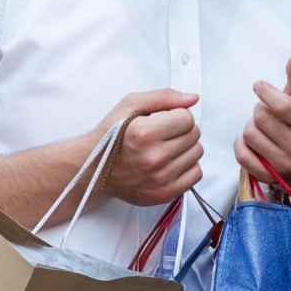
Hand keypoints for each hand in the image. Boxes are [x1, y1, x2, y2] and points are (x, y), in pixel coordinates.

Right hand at [99, 89, 203, 206]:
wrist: (94, 168)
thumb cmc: (111, 136)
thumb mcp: (130, 104)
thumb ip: (164, 97)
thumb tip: (192, 98)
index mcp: (145, 133)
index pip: (187, 118)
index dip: (177, 115)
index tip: (165, 119)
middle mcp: (154, 158)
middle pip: (194, 135)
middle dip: (181, 130)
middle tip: (163, 133)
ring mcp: (160, 179)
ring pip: (197, 154)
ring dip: (185, 148)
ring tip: (165, 147)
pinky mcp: (164, 194)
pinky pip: (196, 175)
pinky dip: (187, 167)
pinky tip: (170, 162)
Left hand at [234, 56, 290, 202]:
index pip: (282, 106)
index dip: (265, 92)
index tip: (259, 86)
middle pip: (261, 118)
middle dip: (259, 109)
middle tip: (266, 112)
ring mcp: (284, 165)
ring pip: (249, 134)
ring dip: (251, 126)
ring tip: (262, 128)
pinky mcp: (268, 177)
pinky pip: (241, 154)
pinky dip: (241, 144)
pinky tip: (252, 141)